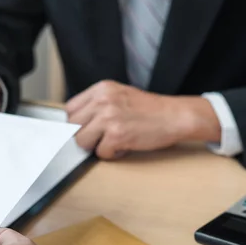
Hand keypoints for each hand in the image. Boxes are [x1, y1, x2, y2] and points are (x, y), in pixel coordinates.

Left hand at [66, 80, 220, 158]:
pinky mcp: (117, 135)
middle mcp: (102, 100)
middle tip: (100, 138)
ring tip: (113, 141)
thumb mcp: (119, 95)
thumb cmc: (149, 109)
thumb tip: (75, 122)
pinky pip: (101, 153)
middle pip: (72, 126)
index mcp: (101, 89)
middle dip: (84, 136)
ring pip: (82, 141)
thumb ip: (97, 104)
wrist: (175, 116)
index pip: (70, 109)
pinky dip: (112, 154)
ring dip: (96, 146)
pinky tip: (125, 146)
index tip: (84, 129)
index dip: (76, 123)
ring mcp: (109, 117)